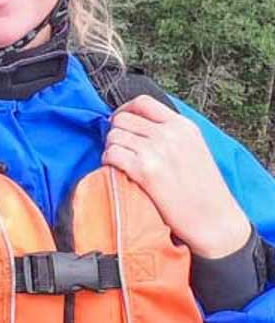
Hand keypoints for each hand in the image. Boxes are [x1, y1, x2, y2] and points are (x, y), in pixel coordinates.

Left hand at [102, 95, 250, 257]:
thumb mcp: (194, 148)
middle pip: (122, 118)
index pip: (142, 102)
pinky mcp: (145, 170)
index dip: (124, 111)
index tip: (120, 124)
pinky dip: (108, 162)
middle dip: (115, 132)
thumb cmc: (204, 191)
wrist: (214, 219)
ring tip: (119, 162)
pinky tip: (116, 171)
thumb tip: (139, 126)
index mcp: (183, 125)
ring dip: (111, 148)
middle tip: (119, 148)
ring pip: (114, 136)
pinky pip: (112, 154)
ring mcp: (156, 150)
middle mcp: (169, 133)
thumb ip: (171, 134)